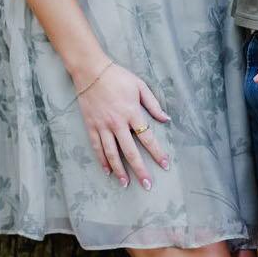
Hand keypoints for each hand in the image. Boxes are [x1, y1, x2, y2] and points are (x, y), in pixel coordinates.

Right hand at [76, 62, 171, 188]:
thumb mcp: (140, 86)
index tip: (165, 165)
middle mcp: (117, 123)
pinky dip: (102, 160)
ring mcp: (102, 126)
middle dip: (140, 170)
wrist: (91, 71)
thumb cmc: (118, 77)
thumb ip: (153, 104)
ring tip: (125, 184)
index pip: (148, 138)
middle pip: (130, 151)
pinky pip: (97, 147)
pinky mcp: (91, 126)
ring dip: (120, 170)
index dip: (157, 153)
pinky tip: (107, 171)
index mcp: (132, 113)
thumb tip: (166, 119)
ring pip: (112, 153)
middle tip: (147, 185)